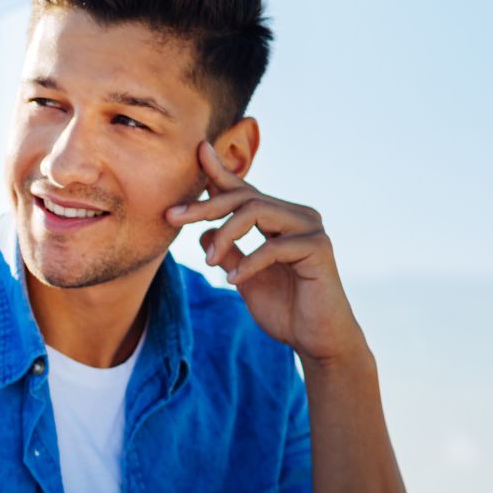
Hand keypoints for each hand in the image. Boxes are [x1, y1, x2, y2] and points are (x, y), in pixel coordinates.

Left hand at [166, 142, 367, 364]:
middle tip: (173, 216)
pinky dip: (248, 262)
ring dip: (225, 234)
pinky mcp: (319, 248)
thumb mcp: (244, 277)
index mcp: (280, 220)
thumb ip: (228, 252)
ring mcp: (311, 229)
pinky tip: (233, 280)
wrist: (317, 340)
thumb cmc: (285, 309)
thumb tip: (201, 231)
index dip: (220, 172)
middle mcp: (297, 216)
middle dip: (205, 206)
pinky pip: (274, 245)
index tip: (196, 152)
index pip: (245, 191)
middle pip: (245, 197)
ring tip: (208, 261)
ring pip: (258, 211)